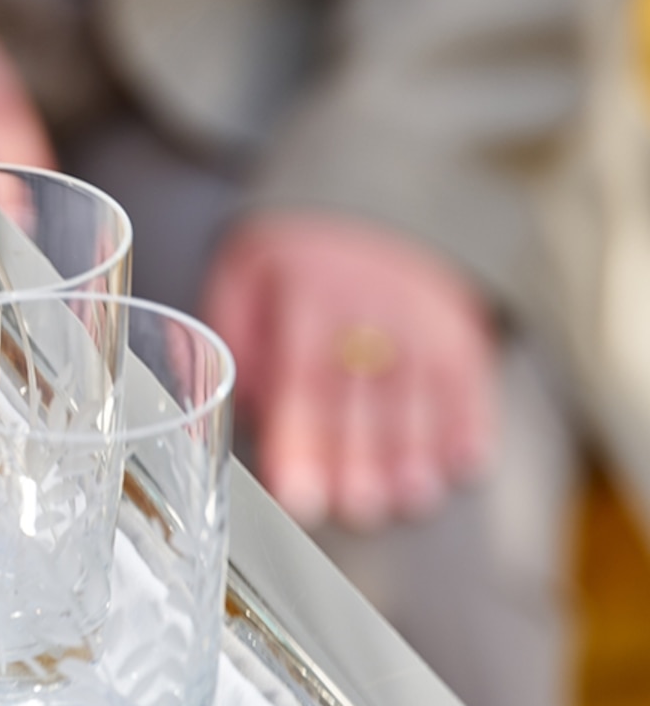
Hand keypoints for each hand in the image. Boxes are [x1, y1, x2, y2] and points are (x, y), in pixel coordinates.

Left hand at [202, 212, 497, 529]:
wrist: (379, 196)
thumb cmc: (300, 255)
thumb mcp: (246, 273)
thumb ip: (235, 336)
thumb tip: (234, 403)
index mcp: (306, 296)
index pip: (302, 379)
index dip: (301, 442)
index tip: (300, 495)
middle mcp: (367, 308)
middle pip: (364, 396)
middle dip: (360, 461)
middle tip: (355, 509)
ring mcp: (420, 319)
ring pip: (421, 394)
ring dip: (417, 453)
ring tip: (407, 499)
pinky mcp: (460, 329)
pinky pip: (472, 379)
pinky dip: (471, 424)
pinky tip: (463, 465)